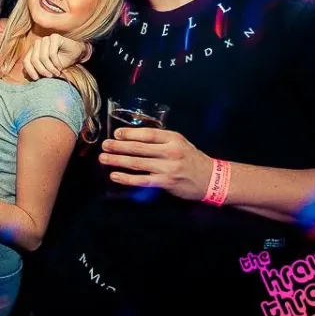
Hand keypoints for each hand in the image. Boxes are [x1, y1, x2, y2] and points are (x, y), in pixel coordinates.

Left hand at [22, 34, 89, 79]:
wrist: (76, 54)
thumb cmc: (61, 62)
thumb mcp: (48, 68)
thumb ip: (38, 70)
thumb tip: (26, 75)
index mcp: (33, 50)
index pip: (26, 60)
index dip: (30, 70)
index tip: (36, 79)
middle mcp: (38, 43)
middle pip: (34, 59)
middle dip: (42, 70)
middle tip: (50, 76)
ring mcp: (46, 39)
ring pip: (43, 57)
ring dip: (50, 68)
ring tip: (56, 73)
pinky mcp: (54, 37)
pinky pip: (52, 53)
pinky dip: (56, 63)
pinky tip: (60, 67)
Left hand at [99, 127, 213, 201]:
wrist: (211, 178)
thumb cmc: (192, 159)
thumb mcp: (180, 143)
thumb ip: (161, 140)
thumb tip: (134, 137)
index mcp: (173, 138)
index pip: (148, 133)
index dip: (130, 133)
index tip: (116, 134)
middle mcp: (170, 151)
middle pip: (139, 147)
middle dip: (118, 146)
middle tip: (104, 145)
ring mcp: (168, 167)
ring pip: (137, 163)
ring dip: (117, 161)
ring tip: (103, 158)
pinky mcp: (166, 182)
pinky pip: (141, 180)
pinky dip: (126, 178)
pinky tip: (115, 176)